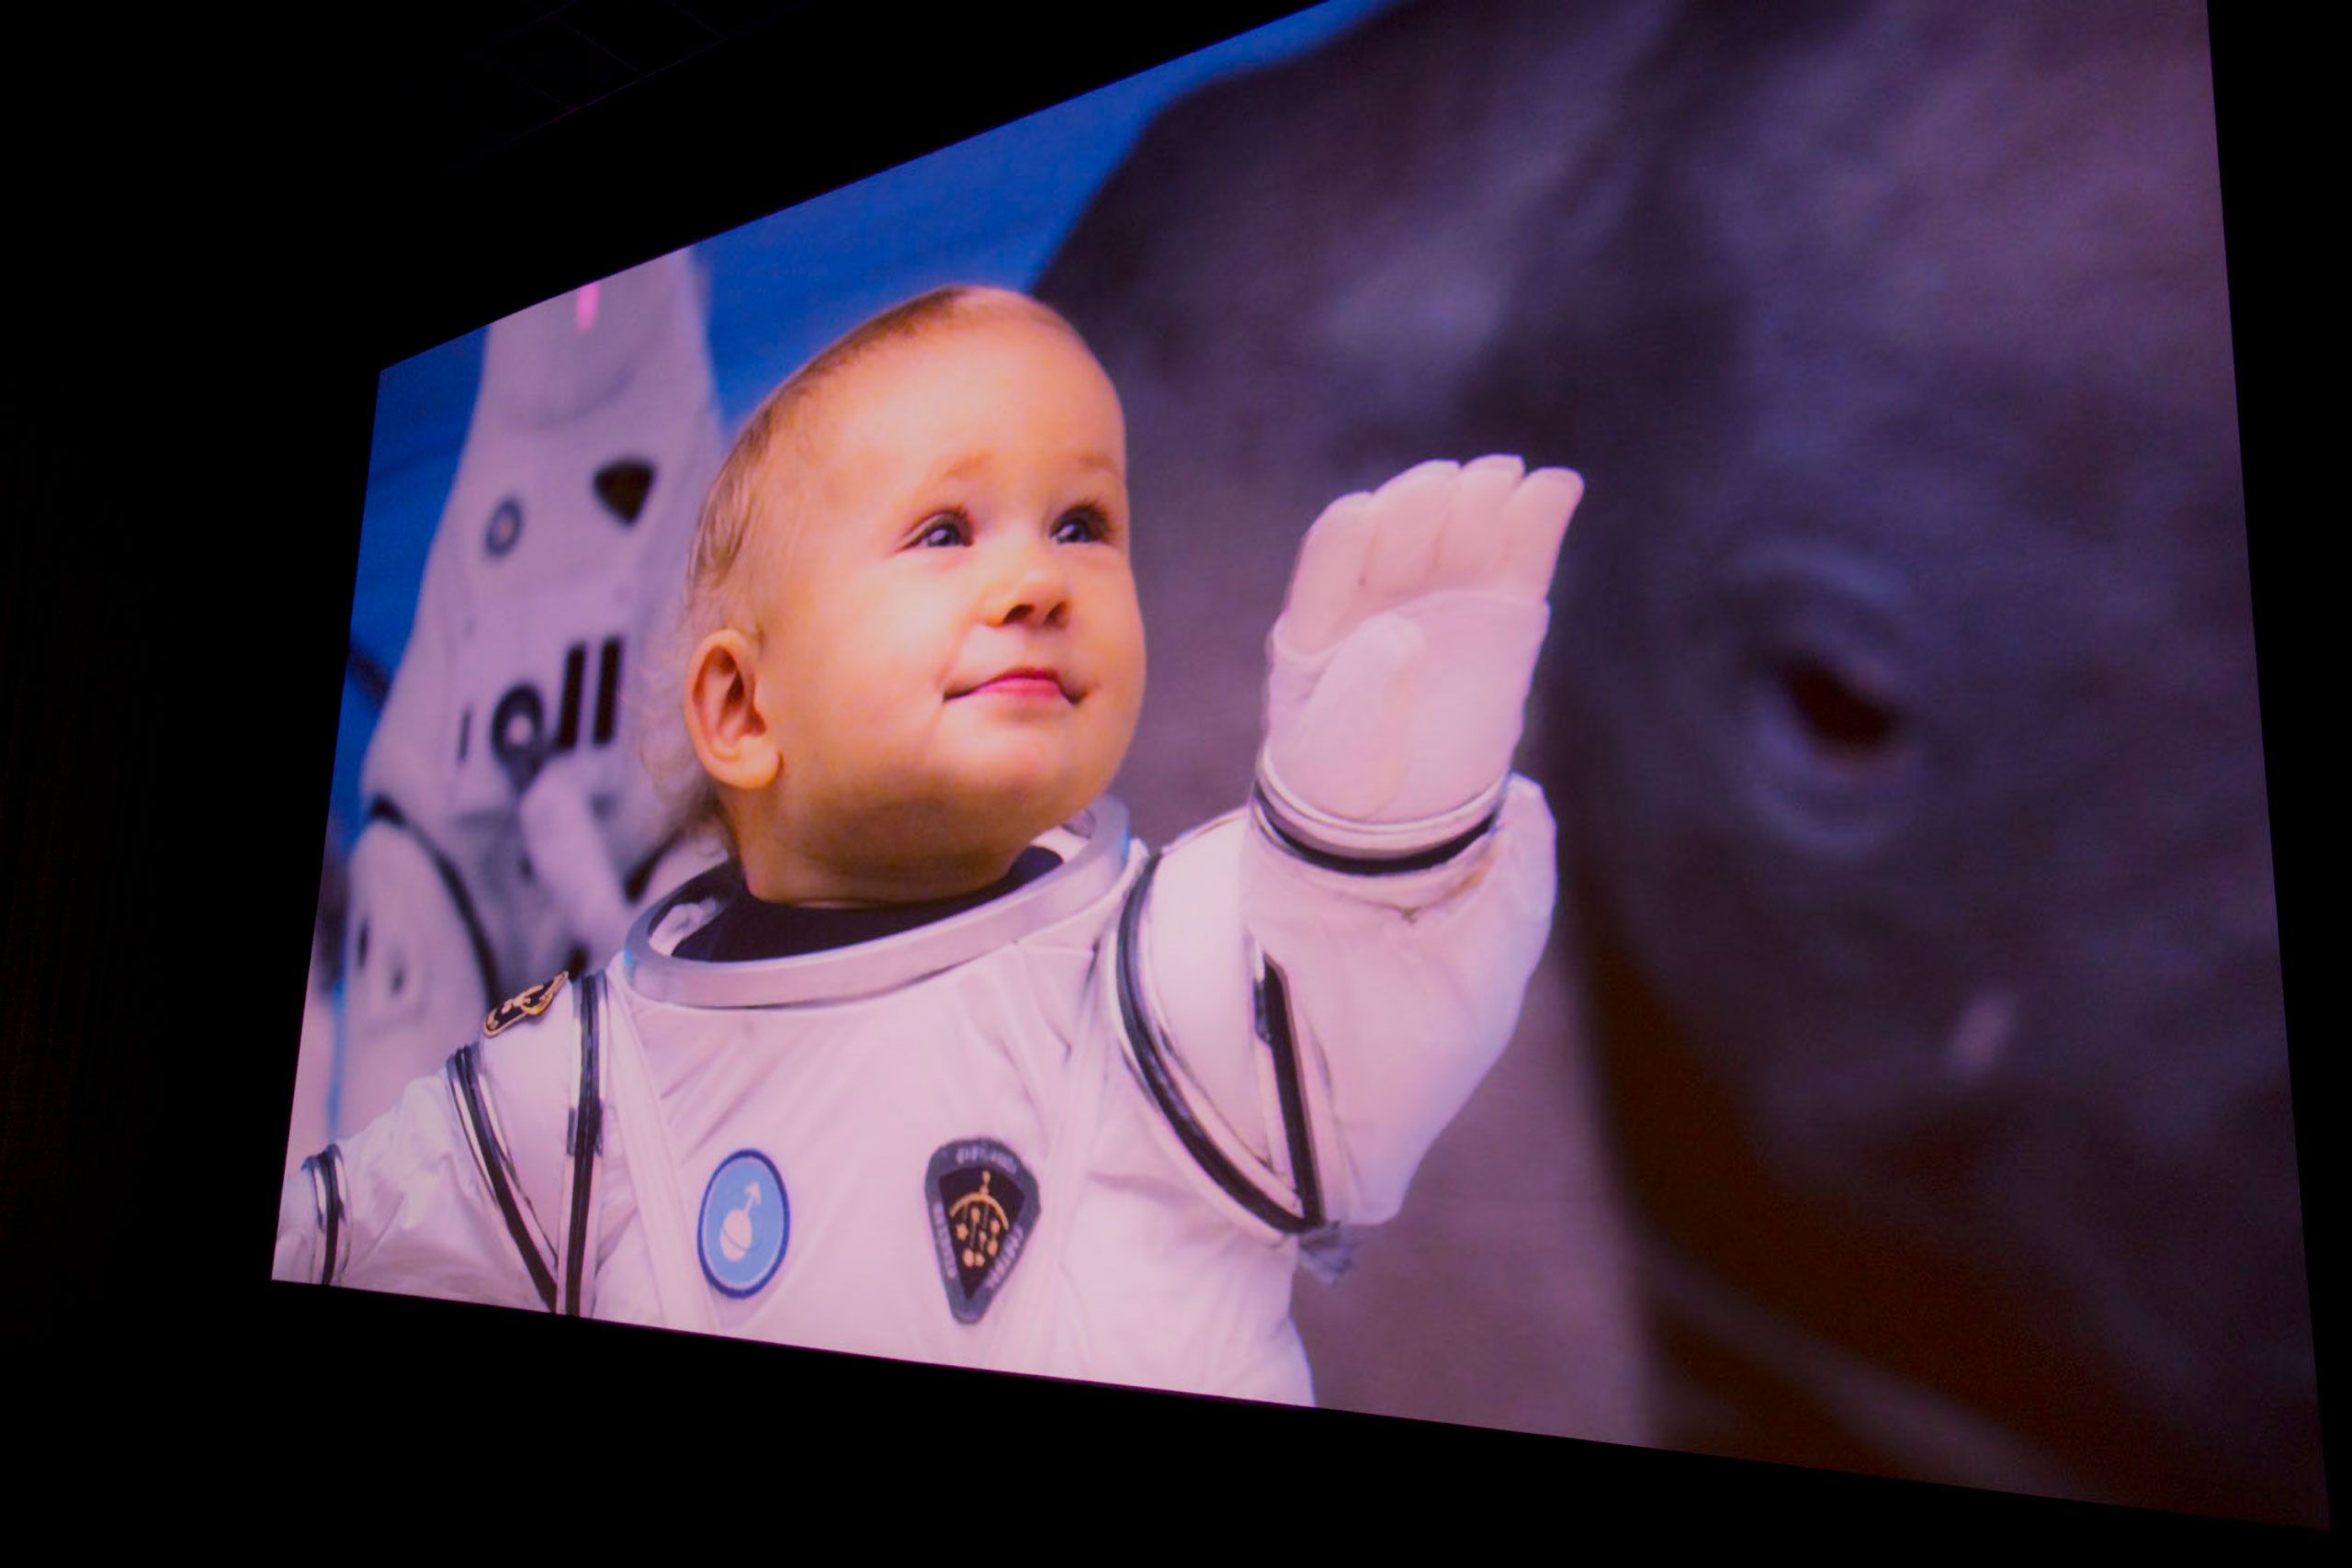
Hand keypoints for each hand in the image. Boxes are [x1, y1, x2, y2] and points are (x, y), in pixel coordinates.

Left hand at [1262, 455, 1581, 837]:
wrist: (1404, 812)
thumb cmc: (1350, 777)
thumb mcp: (1340, 752)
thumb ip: (1360, 693)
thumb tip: (1400, 632)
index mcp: (1320, 617)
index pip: (1330, 559)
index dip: (1347, 535)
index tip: (1365, 515)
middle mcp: (1380, 589)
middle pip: (1400, 533)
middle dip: (1420, 507)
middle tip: (1447, 485)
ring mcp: (1443, 591)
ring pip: (1461, 532)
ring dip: (1479, 498)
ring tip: (1502, 476)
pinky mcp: (1500, 606)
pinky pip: (1519, 555)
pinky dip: (1537, 517)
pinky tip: (1555, 487)